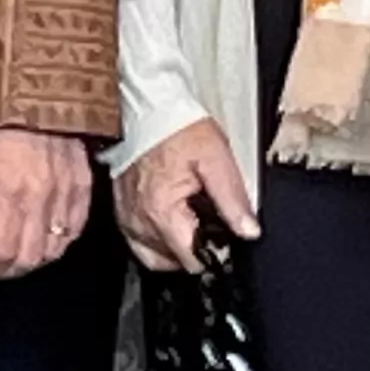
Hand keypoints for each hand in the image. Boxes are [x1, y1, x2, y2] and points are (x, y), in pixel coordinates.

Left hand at [0, 126, 94, 283]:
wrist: (38, 97)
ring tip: (16, 254)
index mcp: (8, 191)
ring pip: (53, 251)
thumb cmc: (0, 129)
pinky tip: (44, 239)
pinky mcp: (83, 189)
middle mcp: (40, 198)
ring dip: (32, 260)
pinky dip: (58, 243)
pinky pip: (74, 231)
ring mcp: (66, 194)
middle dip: (7, 270)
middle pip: (28, 258)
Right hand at [113, 118, 258, 274]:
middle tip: (209, 220)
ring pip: (156, 258)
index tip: (224, 234)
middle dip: (196, 248)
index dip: (215, 252)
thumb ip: (234, 200)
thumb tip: (249, 232)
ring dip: (176, 248)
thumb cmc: (178, 129)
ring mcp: (126, 217)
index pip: (192, 260)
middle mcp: (138, 220)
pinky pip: (139, 244)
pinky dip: (157, 241)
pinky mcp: (120, 210)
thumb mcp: (217, 160)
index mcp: (161, 212)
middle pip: (175, 262)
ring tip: (192, 222)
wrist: (148, 108)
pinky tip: (172, 223)